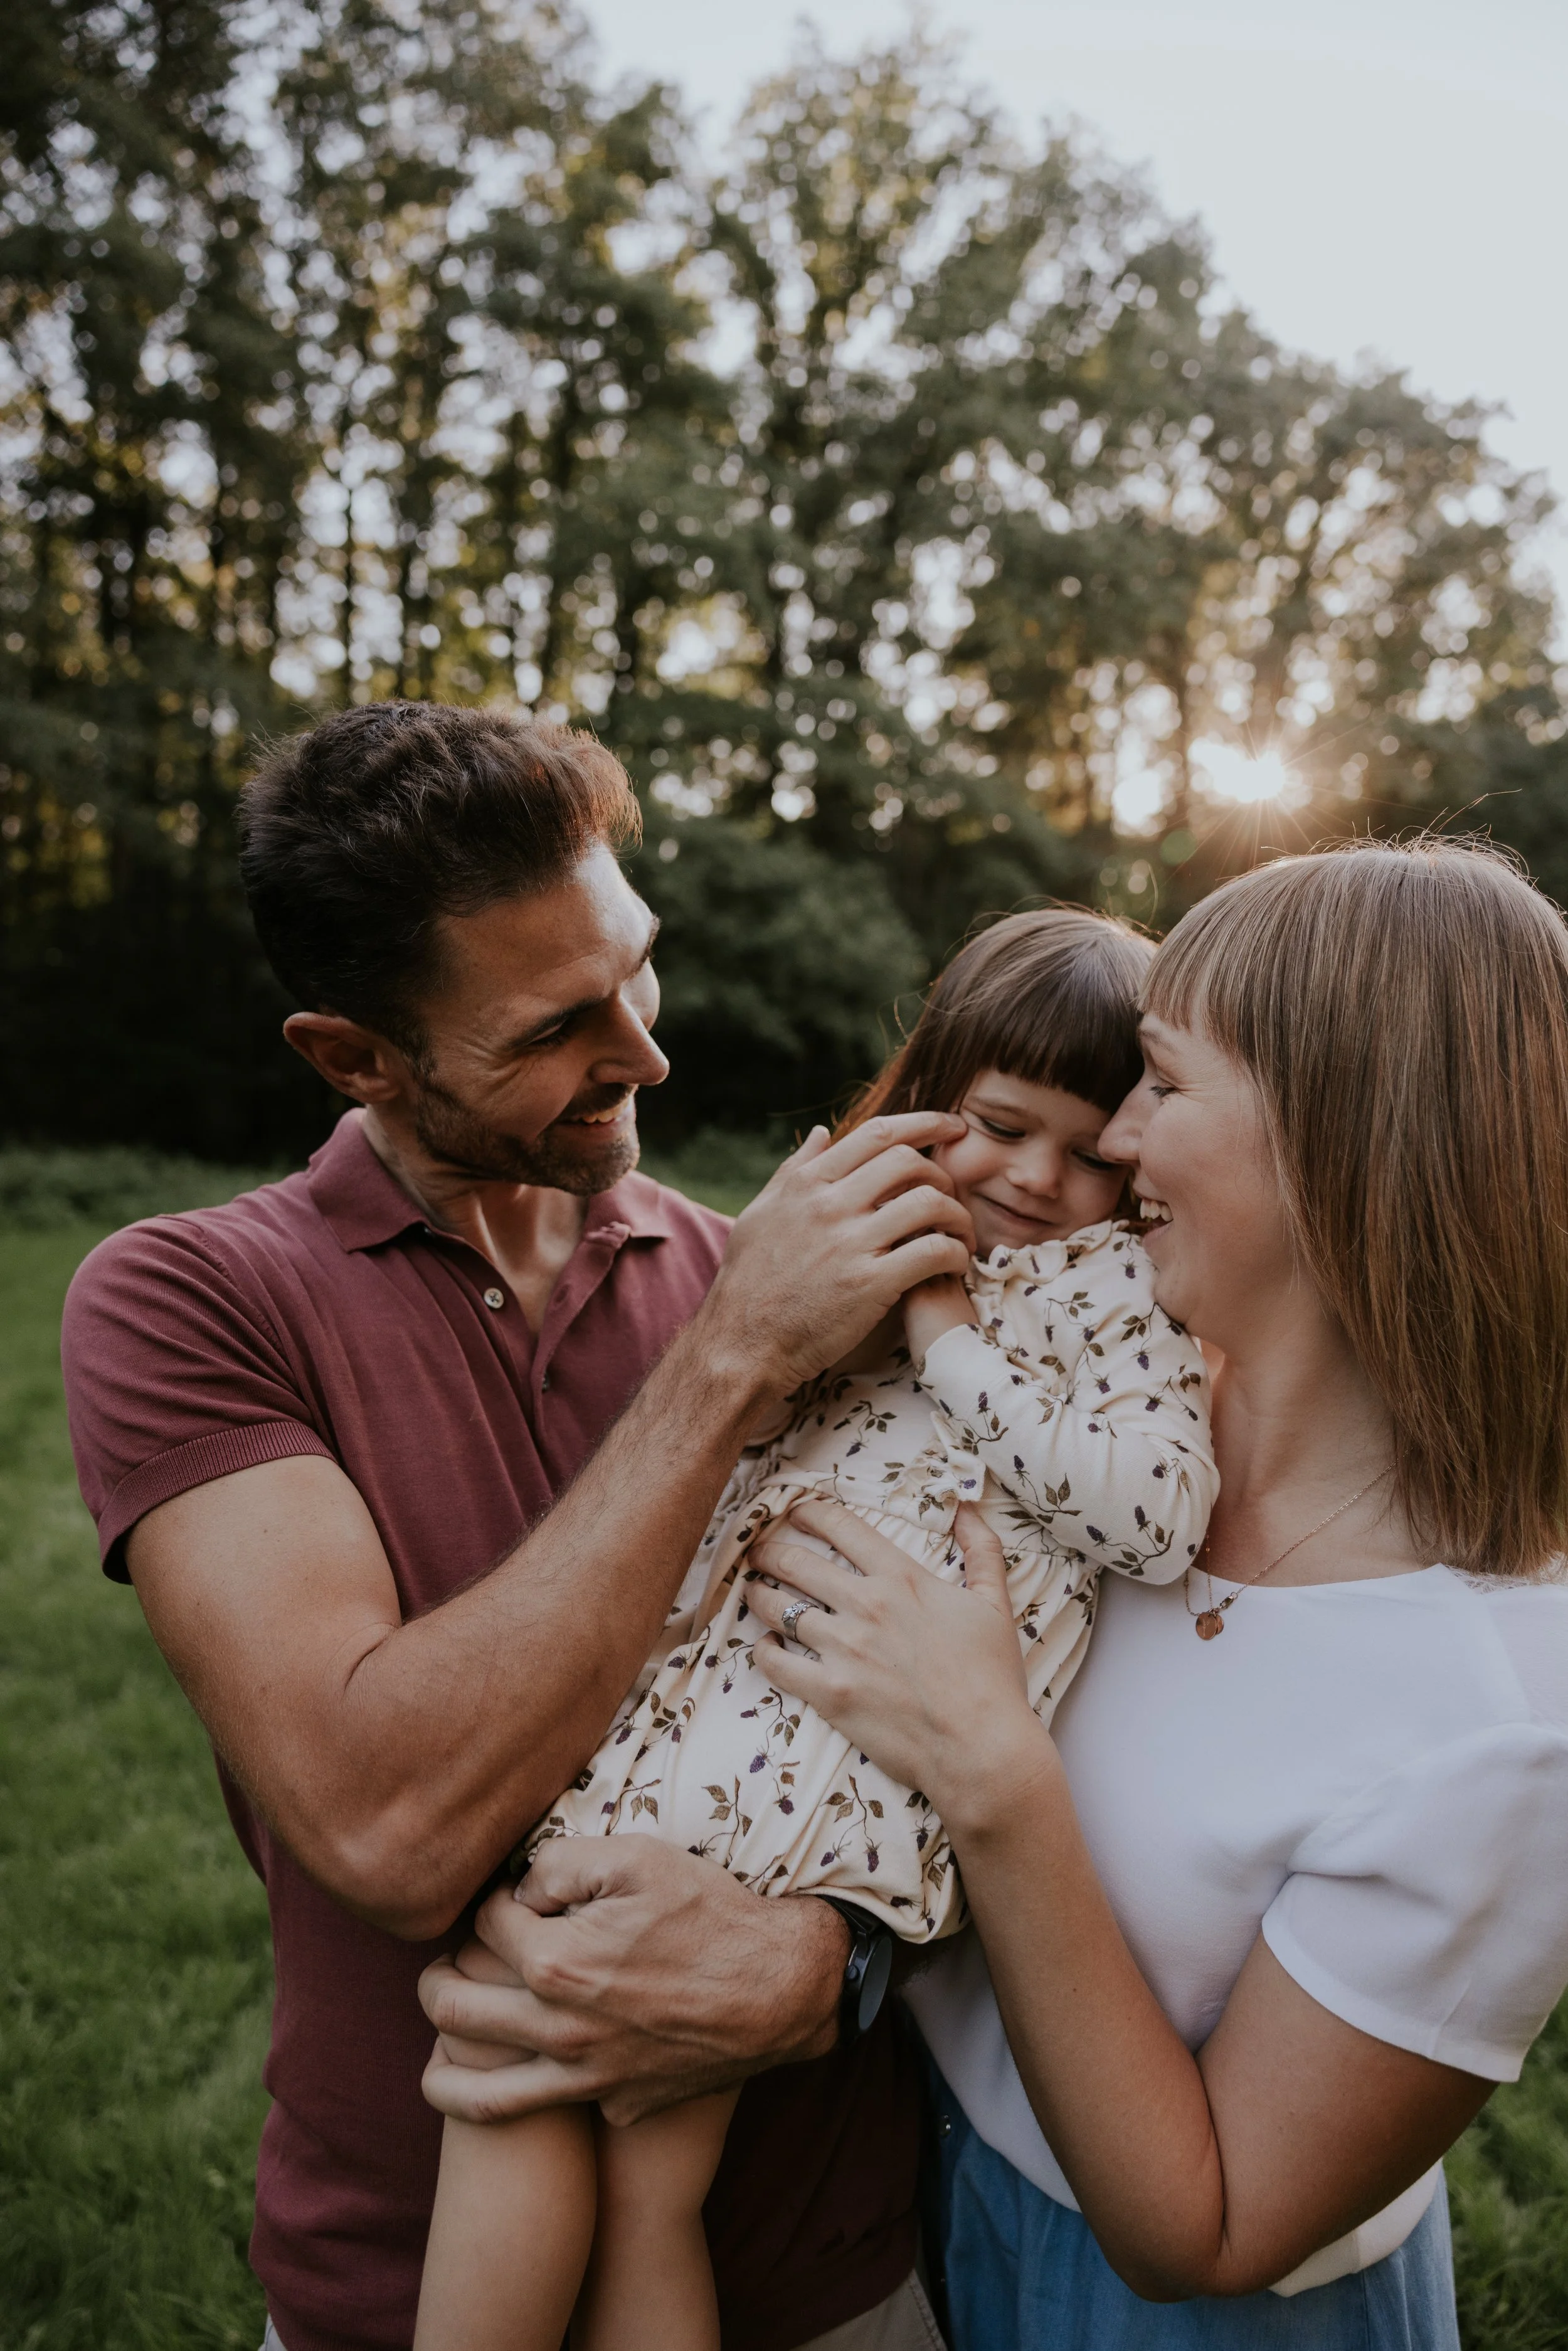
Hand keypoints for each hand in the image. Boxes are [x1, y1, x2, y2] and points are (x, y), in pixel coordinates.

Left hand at [418, 1837, 846, 2125]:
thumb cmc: (711, 1914)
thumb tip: (521, 1889)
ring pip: (479, 2097)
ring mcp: (586, 2078)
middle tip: (439, 1969)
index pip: (483, 1926)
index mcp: (555, 1963)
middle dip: (435, 1981)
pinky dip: (532, 2089)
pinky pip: (556, 2104)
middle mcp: (558, 2030)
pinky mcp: (616, 2104)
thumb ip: (562, 1862)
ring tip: (437, 2053)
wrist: (781, 1989)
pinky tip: (534, 2068)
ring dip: (443, 2070)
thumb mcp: (639, 1856)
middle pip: (453, 2009)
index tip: (516, 1897)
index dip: (497, 1902)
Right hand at [699, 1115, 973, 1395]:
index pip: (876, 1133)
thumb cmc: (749, 1281)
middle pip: (909, 1162)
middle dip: (942, 1174)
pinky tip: (955, 1264)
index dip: (924, 1123)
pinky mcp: (870, 1284)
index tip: (952, 1127)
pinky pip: (932, 1251)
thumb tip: (823, 1133)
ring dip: (957, 1215)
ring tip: (960, 1234)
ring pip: (929, 1203)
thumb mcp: (761, 1213)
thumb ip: (794, 1169)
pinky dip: (955, 1253)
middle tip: (951, 1195)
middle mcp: (829, 1205)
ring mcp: (850, 1244)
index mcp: (806, 1183)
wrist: (741, 1343)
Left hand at [747, 1500, 1041, 1823]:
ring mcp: (842, 1649)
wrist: (980, 1748)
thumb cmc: (992, 1679)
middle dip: (769, 1551)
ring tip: (752, 1592)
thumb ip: (983, 1552)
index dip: (810, 1513)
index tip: (795, 1513)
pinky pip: (776, 1663)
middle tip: (758, 1551)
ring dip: (759, 1595)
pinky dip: (763, 1651)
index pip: (841, 1527)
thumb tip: (968, 1511)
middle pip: (797, 1562)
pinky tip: (766, 1646)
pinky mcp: (828, 1692)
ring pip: (778, 1608)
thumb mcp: (996, 1605)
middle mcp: (865, 1606)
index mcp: (902, 1579)